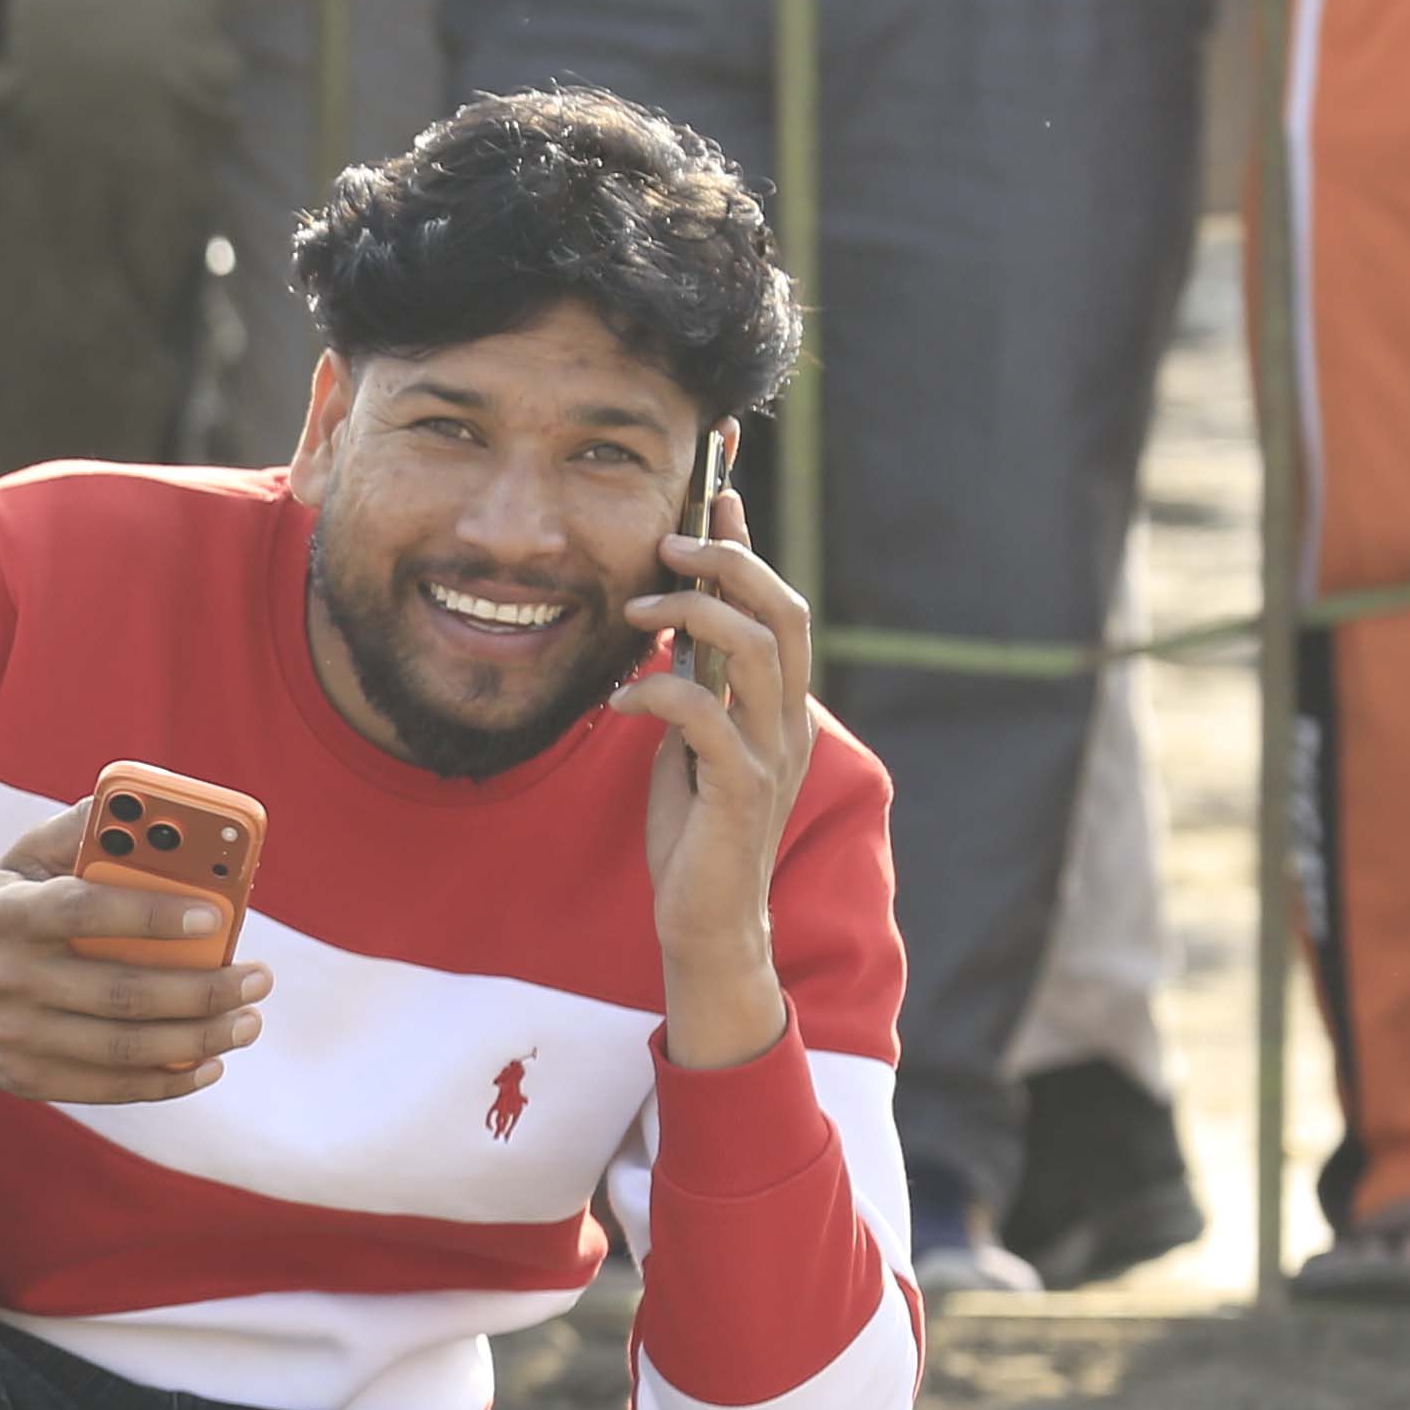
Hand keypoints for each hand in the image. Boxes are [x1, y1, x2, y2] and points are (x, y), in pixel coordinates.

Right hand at [0, 803, 271, 1104]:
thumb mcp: (18, 863)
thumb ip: (76, 833)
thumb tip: (142, 808)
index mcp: (7, 915)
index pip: (83, 912)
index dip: (149, 915)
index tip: (213, 915)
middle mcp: (9, 979)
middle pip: (120, 993)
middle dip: (202, 990)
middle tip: (257, 978)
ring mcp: (16, 1037)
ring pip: (123, 1048)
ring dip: (198, 1039)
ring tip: (247, 1021)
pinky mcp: (27, 1079)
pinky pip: (109, 1087)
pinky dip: (167, 1082)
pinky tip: (209, 1063)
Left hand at [611, 480, 816, 1068]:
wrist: (707, 921)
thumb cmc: (695, 831)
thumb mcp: (690, 742)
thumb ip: (695, 684)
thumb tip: (671, 623)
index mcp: (779, 702)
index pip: (777, 602)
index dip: (750, 544)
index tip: (716, 489)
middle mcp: (789, 719)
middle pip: (784, 609)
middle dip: (729, 564)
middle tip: (668, 546)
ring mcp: (772, 754)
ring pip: (758, 651)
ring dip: (694, 617)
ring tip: (636, 614)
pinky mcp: (743, 792)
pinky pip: (708, 718)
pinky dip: (661, 693)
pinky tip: (620, 699)